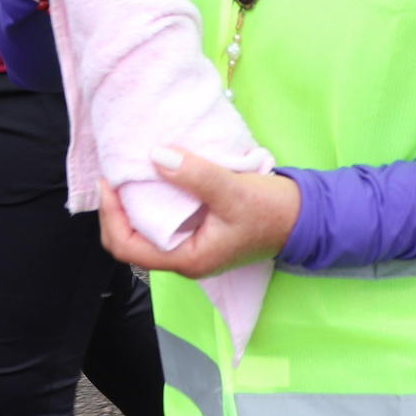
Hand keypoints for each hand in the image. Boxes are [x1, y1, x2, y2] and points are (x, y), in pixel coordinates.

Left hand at [95, 150, 300, 278]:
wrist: (305, 217)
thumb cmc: (272, 212)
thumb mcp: (232, 191)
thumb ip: (195, 175)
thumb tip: (156, 156)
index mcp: (188, 259)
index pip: (128, 248)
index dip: (111, 216)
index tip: (110, 184)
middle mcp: (185, 257)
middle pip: (130, 242)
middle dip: (115, 211)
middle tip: (114, 177)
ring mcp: (192, 246)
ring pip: (146, 231)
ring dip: (132, 205)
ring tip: (128, 174)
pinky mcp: (199, 232)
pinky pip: (163, 220)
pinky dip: (151, 200)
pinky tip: (154, 177)